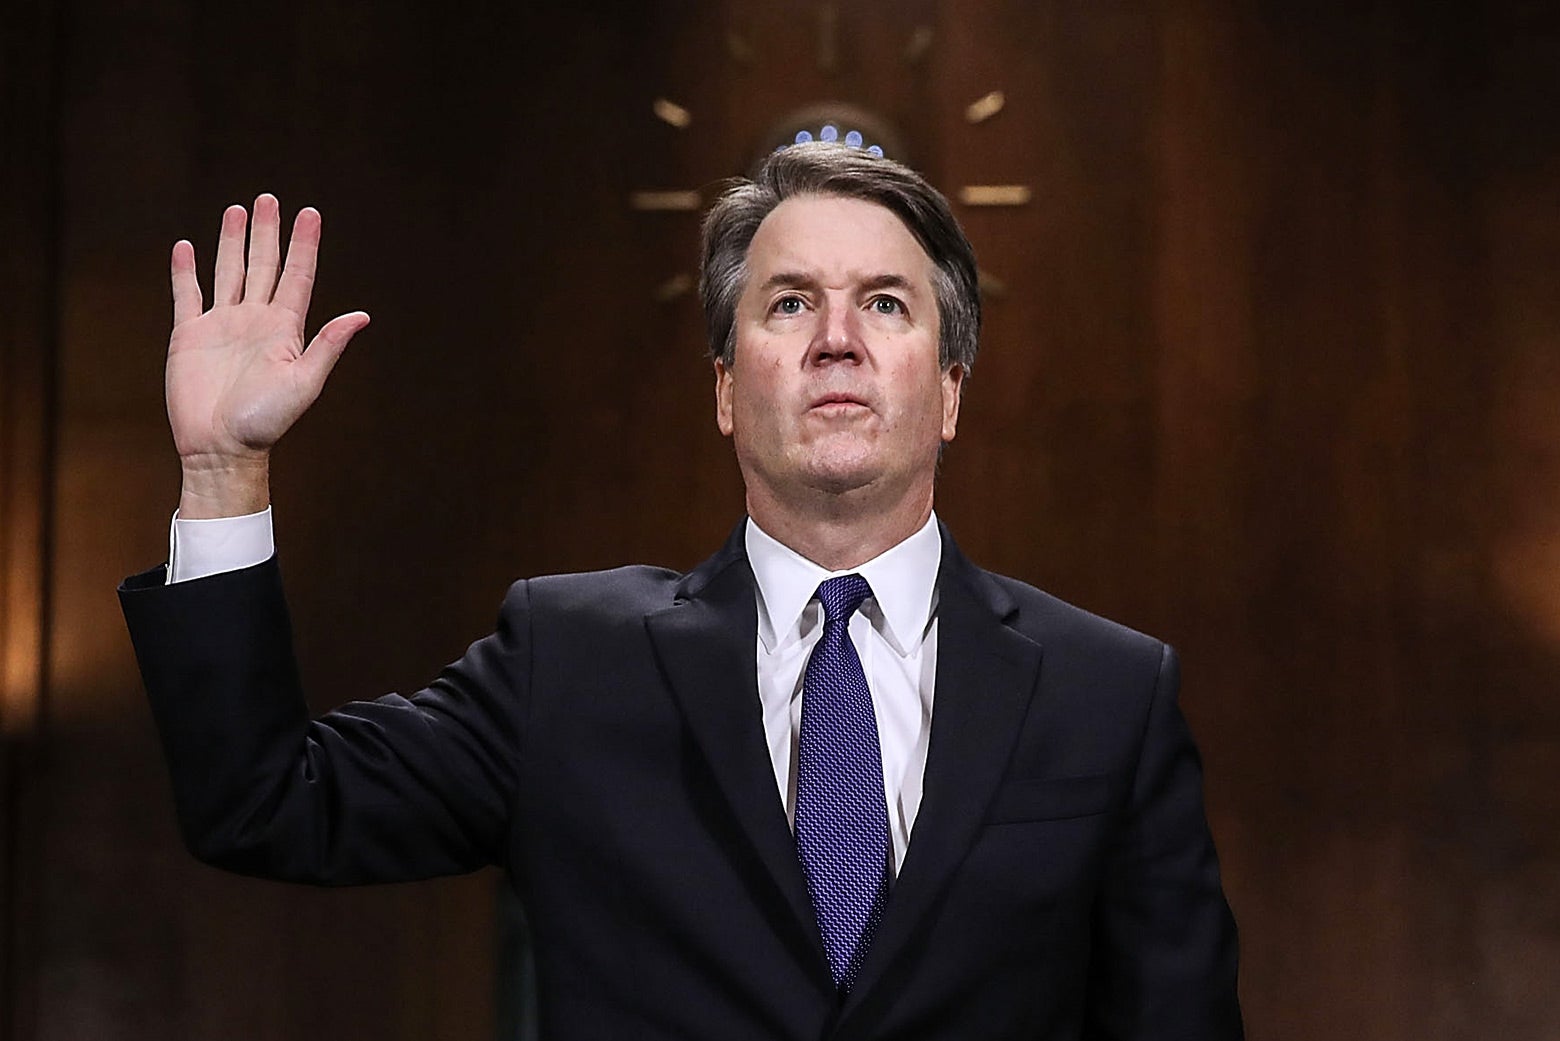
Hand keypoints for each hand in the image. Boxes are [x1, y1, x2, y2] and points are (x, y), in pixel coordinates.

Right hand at [167, 194, 368, 515]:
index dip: (304, 245)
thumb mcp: (303, 383)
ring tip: (238, 210)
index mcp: (285, 328)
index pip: (297, 275)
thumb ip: (328, 346)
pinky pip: (187, 294)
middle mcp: (255, 320)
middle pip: (263, 265)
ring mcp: (222, 325)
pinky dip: (185, 270)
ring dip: (233, 242)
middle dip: (268, 232)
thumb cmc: (266, 422)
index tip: (310, 213)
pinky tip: (187, 246)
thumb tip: (362, 316)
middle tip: (271, 198)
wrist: (222, 447)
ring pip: (229, 271)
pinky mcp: (190, 335)